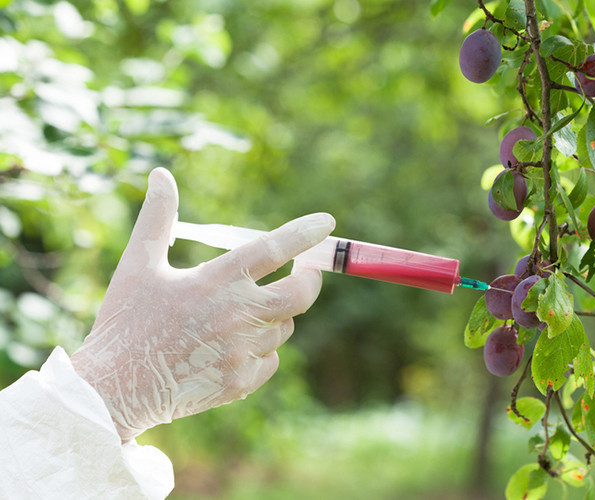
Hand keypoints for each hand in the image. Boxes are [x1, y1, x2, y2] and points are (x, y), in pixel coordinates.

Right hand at [71, 168, 334, 441]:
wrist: (113, 391)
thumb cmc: (124, 322)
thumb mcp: (137, 265)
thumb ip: (157, 218)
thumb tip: (160, 174)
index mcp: (216, 281)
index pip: (274, 249)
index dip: (305, 233)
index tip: (327, 222)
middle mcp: (237, 315)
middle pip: (300, 294)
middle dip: (310, 280)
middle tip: (305, 272)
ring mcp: (241, 352)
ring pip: (283, 327)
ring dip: (275, 316)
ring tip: (243, 314)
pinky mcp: (241, 382)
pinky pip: (270, 360)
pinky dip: (260, 350)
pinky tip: (232, 348)